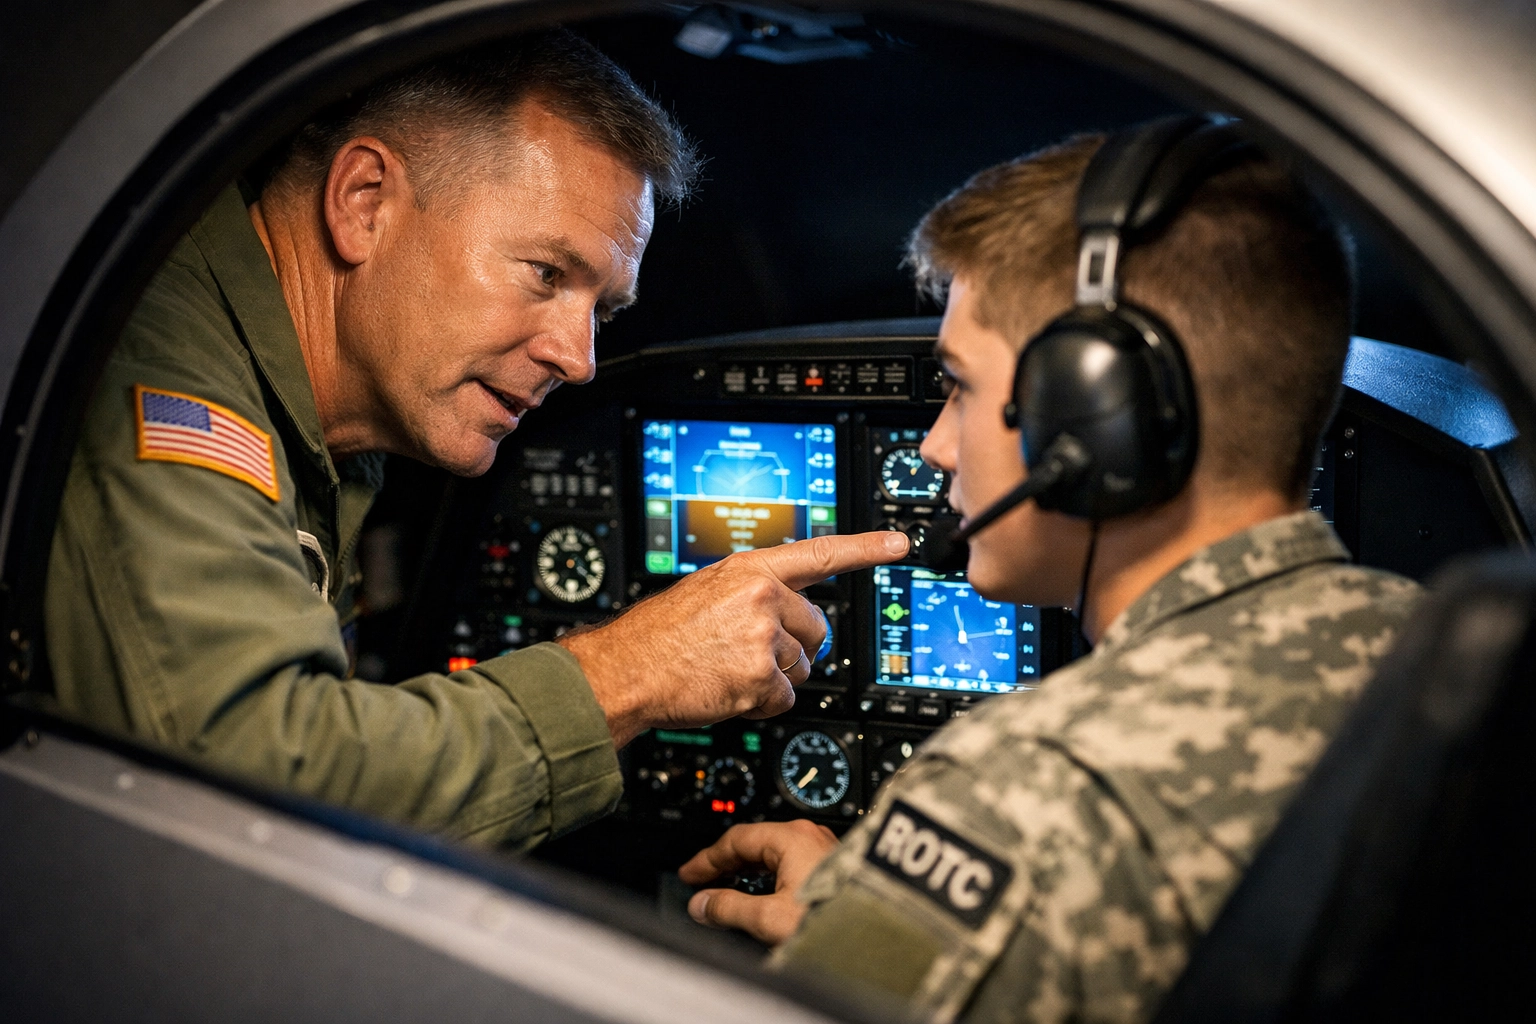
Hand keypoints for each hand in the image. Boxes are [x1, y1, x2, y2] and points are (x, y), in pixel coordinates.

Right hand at [559, 531, 907, 744]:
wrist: (626, 670)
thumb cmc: (660, 635)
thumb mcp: (709, 591)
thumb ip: (754, 592)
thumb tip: (790, 610)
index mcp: (751, 570)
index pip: (820, 553)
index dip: (866, 548)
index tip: (899, 545)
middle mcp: (762, 598)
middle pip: (817, 630)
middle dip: (794, 647)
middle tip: (751, 653)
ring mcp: (762, 638)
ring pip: (802, 667)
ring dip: (773, 677)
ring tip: (729, 670)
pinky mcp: (759, 678)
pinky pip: (785, 697)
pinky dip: (762, 703)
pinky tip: (730, 690)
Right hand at [679, 820, 839, 944]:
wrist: (878, 932)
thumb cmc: (832, 918)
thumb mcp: (769, 917)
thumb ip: (728, 908)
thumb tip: (702, 905)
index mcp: (790, 837)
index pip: (735, 840)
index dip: (706, 859)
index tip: (689, 874)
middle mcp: (807, 835)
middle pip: (754, 844)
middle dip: (725, 865)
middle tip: (703, 884)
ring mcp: (822, 849)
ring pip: (772, 855)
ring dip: (746, 873)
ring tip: (728, 893)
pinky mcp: (831, 866)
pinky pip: (788, 865)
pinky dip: (767, 878)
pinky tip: (761, 896)